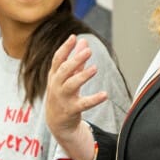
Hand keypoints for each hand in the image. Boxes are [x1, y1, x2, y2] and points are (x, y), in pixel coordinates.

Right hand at [45, 35, 105, 159]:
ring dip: (83, 76)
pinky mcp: (72, 110)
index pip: (57, 59)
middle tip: (88, 51)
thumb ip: (76, 60)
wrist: (56, 122)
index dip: (65, 48)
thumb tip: (83, 42)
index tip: (73, 37)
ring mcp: (63, 98)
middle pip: (64, 70)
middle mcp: (57, 86)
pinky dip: (94, 99)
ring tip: (95, 68)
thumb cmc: (62, 95)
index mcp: (54, 76)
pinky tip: (104, 95)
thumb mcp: (66, 77)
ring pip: (72, 85)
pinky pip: (84, 104)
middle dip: (75, 60)